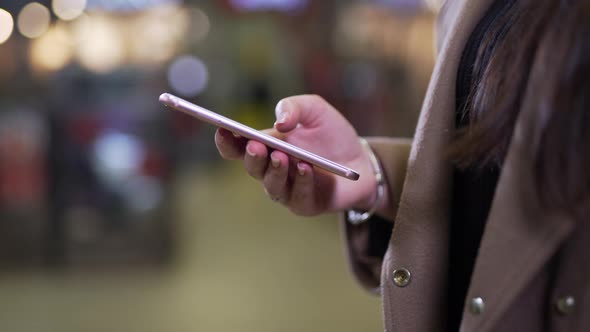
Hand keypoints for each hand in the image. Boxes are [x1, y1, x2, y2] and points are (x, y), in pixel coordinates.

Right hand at [215, 95, 377, 215]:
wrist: (362, 159)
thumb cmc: (332, 133)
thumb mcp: (315, 109)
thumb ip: (294, 107)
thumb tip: (280, 122)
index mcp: (266, 146)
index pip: (237, 148)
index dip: (226, 141)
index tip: (222, 129)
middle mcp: (271, 170)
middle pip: (252, 167)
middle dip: (252, 157)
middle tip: (256, 145)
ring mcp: (287, 189)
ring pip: (272, 185)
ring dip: (275, 171)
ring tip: (281, 157)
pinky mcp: (305, 204)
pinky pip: (298, 197)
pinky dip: (301, 183)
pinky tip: (306, 169)